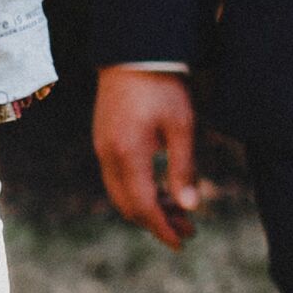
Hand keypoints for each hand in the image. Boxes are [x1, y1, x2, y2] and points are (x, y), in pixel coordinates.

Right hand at [92, 66, 201, 249]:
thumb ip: (184, 168)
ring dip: (147, 206)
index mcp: (128, 154)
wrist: (134, 50)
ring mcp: (102, 146)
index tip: (183, 242)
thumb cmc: (163, 85)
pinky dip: (137, 190)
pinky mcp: (103, 137)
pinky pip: (116, 177)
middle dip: (157, 222)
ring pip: (120, 193)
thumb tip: (190, 207)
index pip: (143, 207)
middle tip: (188, 229)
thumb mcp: (182, 125)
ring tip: (179, 209)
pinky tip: (160, 187)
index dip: (163, 228)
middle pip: (128, 205)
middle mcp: (108, 155)